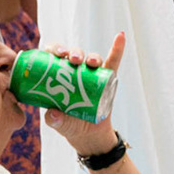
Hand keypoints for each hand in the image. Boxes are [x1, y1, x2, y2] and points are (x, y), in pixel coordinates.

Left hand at [42, 32, 124, 156]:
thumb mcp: (59, 124)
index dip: (54, 50)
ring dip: (90, 57)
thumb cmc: (69, 124)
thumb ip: (54, 120)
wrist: (88, 135)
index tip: (54, 53)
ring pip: (91, 59)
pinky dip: (117, 49)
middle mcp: (74, 71)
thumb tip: (52, 115)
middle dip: (72, 52)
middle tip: (71, 59)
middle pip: (72, 55)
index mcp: (58, 76)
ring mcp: (92, 74)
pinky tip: (120, 37)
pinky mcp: (107, 80)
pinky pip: (113, 62)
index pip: (53, 57)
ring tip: (89, 62)